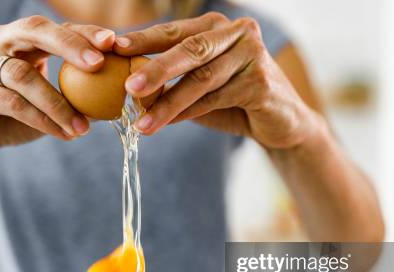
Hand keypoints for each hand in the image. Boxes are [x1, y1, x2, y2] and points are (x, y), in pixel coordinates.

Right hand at [0, 15, 115, 161]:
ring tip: (83, 128)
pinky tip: (62, 133)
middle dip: (70, 45)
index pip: (54, 28)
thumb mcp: (44, 104)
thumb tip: (115, 99)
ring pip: (24, 76)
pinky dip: (41, 118)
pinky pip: (12, 102)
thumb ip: (72, 96)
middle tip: (99, 64)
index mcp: (15, 39)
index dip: (83, 33)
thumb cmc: (8, 119)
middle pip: (34, 31)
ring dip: (59, 103)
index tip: (114, 43)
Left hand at [114, 12, 318, 148]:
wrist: (280, 122)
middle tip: (128, 87)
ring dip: (168, 102)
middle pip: (190, 49)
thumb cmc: (233, 99)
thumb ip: (172, 81)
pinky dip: (189, 113)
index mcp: (217, 26)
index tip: (113, 48)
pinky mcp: (261, 82)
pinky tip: (168, 123)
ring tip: (142, 122)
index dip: (143, 40)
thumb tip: (128, 88)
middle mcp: (237, 33)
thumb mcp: (199, 86)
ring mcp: (252, 55)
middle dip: (155, 69)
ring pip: (202, 79)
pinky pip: (217, 99)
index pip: (175, 31)